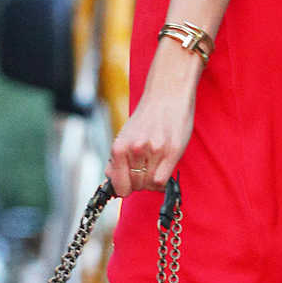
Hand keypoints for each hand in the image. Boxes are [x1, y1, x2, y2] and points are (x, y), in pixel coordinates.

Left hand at [108, 80, 194, 195]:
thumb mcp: (126, 135)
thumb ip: (117, 158)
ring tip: (155, 166)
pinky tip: (164, 169)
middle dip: (140, 183)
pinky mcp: (172, 151)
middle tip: (145, 171)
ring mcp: (154, 151)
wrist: (168, 94)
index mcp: (120, 147)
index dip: (124, 188)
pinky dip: (163, 181)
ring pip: (150, 184)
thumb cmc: (148, 116)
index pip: (119, 186)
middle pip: (136, 186)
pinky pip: (163, 180)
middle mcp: (135, 150)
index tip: (129, 185)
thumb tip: (110, 177)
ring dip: (153, 181)